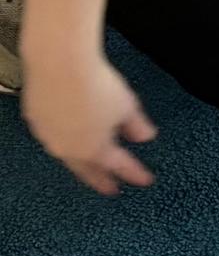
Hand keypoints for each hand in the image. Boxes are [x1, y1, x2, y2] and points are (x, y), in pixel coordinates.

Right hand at [21, 49, 156, 194]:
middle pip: (88, 170)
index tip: (145, 180)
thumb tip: (146, 136)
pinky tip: (70, 137)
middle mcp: (68, 149)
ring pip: (68, 155)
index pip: (120, 166)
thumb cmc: (96, 85)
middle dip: (102, 180)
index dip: (135, 173)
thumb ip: (137, 125)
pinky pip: (53, 136)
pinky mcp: (36, 119)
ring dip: (82, 161)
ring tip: (90, 166)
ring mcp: (49, 136)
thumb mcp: (127, 106)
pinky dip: (66, 139)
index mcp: (95, 150)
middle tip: (111, 189)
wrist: (60, 66)